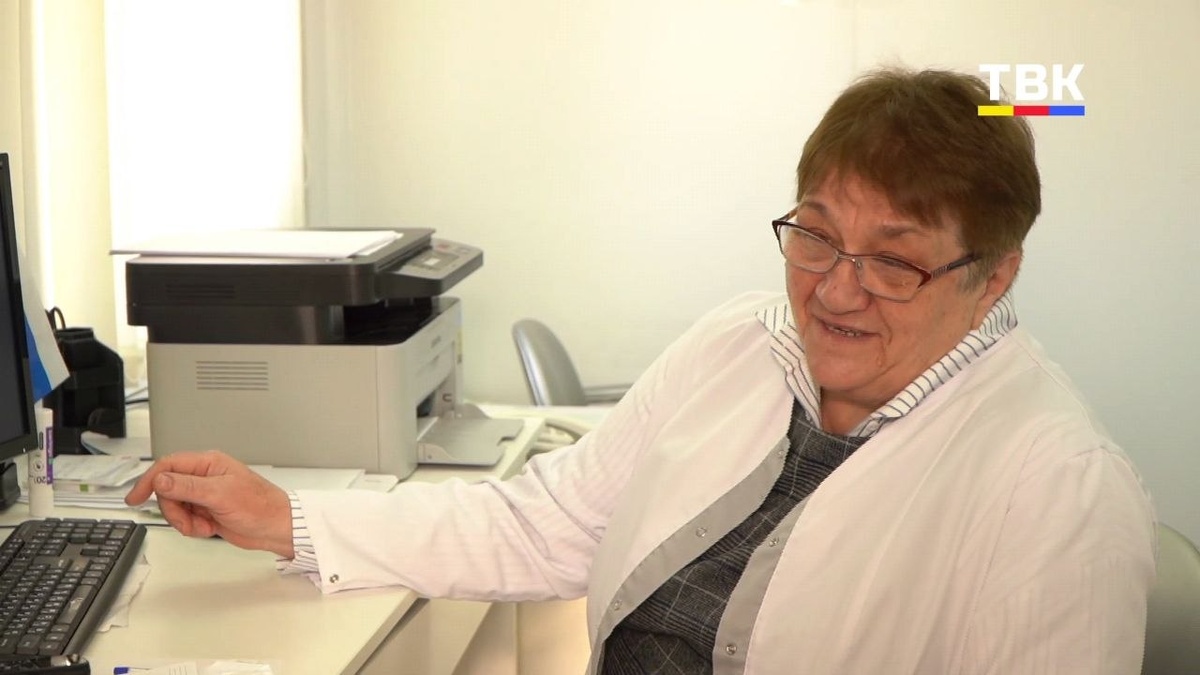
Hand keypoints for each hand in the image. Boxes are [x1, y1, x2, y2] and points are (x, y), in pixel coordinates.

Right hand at [125, 450, 293, 557]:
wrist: (275, 528)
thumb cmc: (259, 506)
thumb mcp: (220, 495)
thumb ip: (187, 487)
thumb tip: (160, 479)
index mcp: (208, 463)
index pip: (168, 466)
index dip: (149, 480)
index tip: (135, 498)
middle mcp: (205, 476)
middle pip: (167, 490)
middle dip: (173, 510)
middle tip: (187, 521)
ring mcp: (205, 495)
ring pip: (175, 506)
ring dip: (184, 521)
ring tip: (203, 526)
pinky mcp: (207, 511)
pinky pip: (186, 519)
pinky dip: (193, 528)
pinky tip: (209, 529)